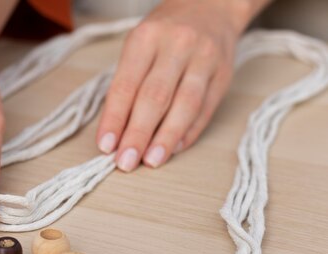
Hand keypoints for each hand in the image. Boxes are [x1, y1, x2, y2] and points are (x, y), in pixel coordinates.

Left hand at [96, 0, 245, 170]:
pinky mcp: (224, 74)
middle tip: (125, 162)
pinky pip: (205, 109)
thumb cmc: (164, 34)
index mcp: (146, 37)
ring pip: (185, 105)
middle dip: (138, 134)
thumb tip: (115, 132)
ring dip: (166, 138)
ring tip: (151, 161)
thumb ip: (127, 86)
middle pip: (155, 97)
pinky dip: (188, 133)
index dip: (114, 119)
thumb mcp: (138, 46)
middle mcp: (177, 45)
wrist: (211, 6)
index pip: (126, 85)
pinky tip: (173, 149)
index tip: (106, 146)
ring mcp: (205, 59)